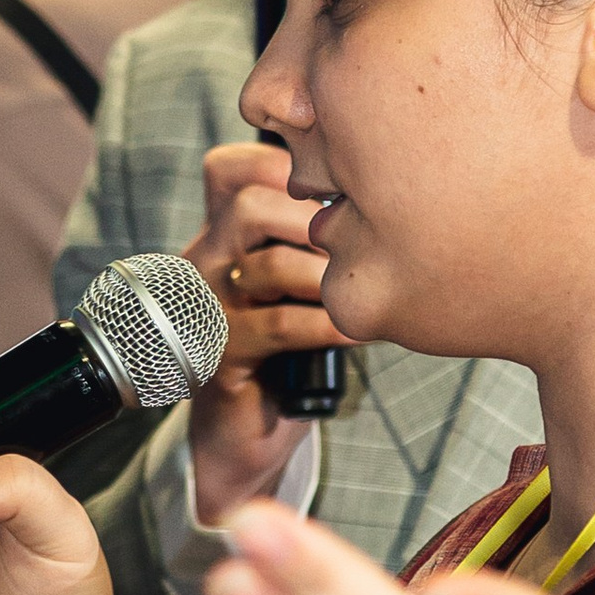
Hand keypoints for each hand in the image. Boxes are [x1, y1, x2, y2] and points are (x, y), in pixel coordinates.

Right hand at [182, 140, 339, 520]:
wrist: (242, 430)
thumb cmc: (286, 342)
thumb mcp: (296, 277)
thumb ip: (317, 232)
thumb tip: (389, 192)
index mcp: (221, 233)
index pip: (232, 169)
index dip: (282, 164)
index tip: (333, 189)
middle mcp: (205, 262)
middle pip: (249, 205)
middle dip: (314, 221)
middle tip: (355, 242)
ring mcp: (209, 310)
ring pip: (268, 264)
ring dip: (327, 276)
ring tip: (358, 288)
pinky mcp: (222, 357)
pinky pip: (278, 326)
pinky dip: (326, 324)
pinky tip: (354, 330)